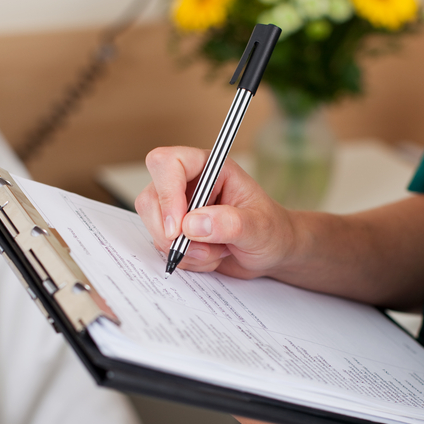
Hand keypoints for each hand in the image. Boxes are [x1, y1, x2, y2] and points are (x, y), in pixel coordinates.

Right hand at [136, 146, 297, 277]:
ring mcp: (178, 208)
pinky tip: (210, 256)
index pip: (168, 163)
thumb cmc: (272, 230)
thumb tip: (193, 224)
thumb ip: (231, 223)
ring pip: (154, 226)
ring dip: (183, 250)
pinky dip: (185, 260)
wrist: (272, 252)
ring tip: (216, 252)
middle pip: (150, 199)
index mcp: (210, 167)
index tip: (179, 228)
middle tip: (203, 249)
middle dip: (172, 233)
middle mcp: (189, 184)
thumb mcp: (260, 227)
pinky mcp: (176, 231)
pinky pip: (162, 247)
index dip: (167, 194)